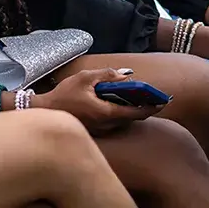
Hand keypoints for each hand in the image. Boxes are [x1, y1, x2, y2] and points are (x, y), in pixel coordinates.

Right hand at [34, 68, 162, 134]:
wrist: (45, 112)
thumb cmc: (64, 95)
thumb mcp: (85, 78)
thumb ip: (107, 75)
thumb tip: (126, 75)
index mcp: (106, 113)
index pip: (136, 112)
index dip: (151, 106)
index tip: (163, 101)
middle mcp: (106, 126)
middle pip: (132, 118)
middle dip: (144, 108)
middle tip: (153, 98)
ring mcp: (102, 131)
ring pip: (124, 121)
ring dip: (132, 111)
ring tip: (136, 98)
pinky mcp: (97, 132)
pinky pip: (115, 123)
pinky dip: (121, 114)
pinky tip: (119, 104)